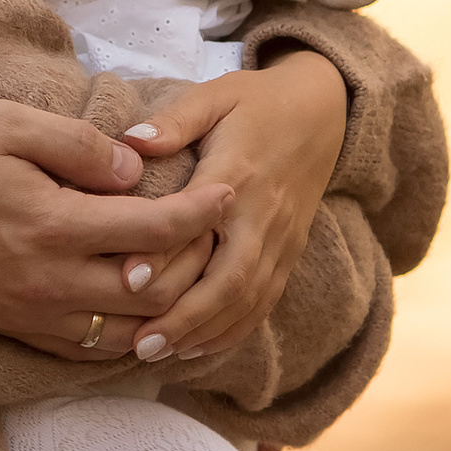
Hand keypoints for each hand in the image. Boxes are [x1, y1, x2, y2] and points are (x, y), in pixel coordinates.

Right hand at [0, 99, 231, 352]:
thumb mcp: (2, 122)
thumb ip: (76, 144)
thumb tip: (134, 169)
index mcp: (53, 225)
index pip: (154, 229)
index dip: (202, 212)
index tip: (232, 190)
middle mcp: (50, 282)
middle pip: (154, 291)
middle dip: (199, 264)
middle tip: (221, 235)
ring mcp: (32, 313)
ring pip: (127, 332)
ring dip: (168, 310)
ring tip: (192, 277)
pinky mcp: (13, 328)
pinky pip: (88, 350)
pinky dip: (126, 336)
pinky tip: (138, 314)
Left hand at [110, 49, 345, 365]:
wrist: (322, 111)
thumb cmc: (255, 102)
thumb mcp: (214, 95)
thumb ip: (174, 120)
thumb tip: (130, 142)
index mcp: (238, 176)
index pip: (200, 224)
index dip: (167, 256)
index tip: (127, 282)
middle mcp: (264, 217)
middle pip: (230, 281)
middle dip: (186, 318)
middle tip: (140, 345)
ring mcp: (281, 241)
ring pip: (248, 301)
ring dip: (204, 333)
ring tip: (156, 355)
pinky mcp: (290, 254)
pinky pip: (264, 302)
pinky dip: (232, 331)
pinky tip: (196, 348)